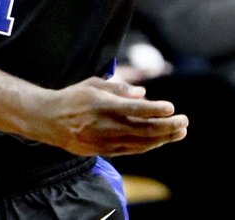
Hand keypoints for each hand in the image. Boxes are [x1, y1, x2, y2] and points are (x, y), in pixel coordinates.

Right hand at [40, 76, 187, 156]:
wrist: (49, 120)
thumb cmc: (75, 97)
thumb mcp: (94, 84)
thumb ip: (119, 87)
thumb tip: (143, 93)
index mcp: (104, 105)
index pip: (135, 109)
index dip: (154, 109)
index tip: (171, 107)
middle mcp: (106, 125)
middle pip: (142, 129)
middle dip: (166, 126)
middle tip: (185, 121)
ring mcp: (105, 141)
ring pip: (140, 143)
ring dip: (162, 138)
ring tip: (180, 132)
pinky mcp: (103, 151)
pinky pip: (131, 150)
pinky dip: (148, 145)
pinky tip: (160, 140)